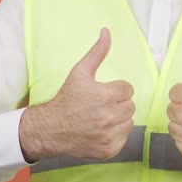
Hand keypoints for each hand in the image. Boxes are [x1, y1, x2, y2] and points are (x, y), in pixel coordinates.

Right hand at [19, 28, 136, 162]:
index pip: (128, 90)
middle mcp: (109, 116)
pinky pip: (124, 138)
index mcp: (105, 96)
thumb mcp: (80, 72)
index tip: (102, 94)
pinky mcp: (109, 150)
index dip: (115, 90)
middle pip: (130, 106)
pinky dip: (115, 135)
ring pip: (129, 122)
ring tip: (101, 118)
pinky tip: (101, 131)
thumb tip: (106, 32)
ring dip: (119, 119)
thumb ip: (97, 52)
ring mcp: (109, 135)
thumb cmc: (66, 99)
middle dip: (118, 104)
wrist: (50, 129)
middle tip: (101, 106)